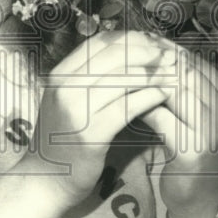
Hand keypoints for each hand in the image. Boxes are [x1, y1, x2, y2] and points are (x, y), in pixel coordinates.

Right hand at [18, 30, 172, 206]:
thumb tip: (125, 53)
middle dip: (146, 52)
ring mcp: (75, 111)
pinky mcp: (91, 135)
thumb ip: (88, 78)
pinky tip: (161, 96)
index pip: (99, 43)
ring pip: (122, 79)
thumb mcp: (67, 100)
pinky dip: (148, 98)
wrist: (45, 179)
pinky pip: (126, 108)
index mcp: (59, 75)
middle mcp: (64, 88)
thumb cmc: (62, 138)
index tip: (152, 42)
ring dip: (153, 73)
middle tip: (169, 56)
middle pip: (113, 56)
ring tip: (173, 74)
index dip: (130, 39)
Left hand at [135, 33, 217, 217]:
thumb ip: (179, 85)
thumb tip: (148, 45)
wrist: (196, 198)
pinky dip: (140, 107)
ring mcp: (213, 131)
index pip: (194, 61)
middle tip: (122, 55)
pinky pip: (161, 117)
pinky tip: (122, 105)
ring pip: (174, 90)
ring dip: (144, 81)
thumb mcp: (190, 113)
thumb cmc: (187, 150)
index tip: (137, 42)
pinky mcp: (194, 151)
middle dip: (152, 61)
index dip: (165, 49)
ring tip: (119, 75)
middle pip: (185, 72)